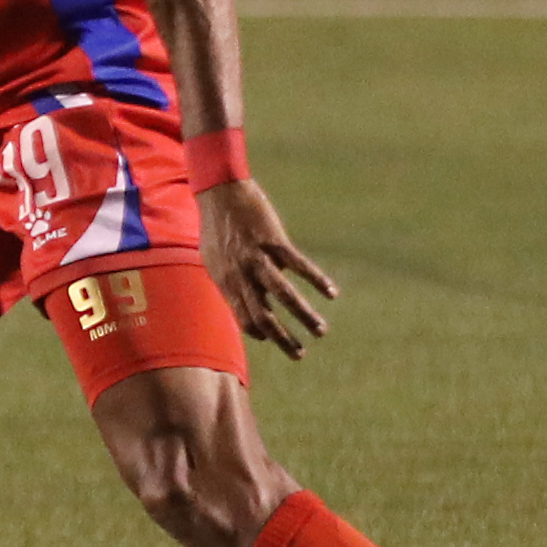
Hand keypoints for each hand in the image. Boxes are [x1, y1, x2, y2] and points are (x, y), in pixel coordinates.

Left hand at [198, 180, 338, 357]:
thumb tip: (246, 297)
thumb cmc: (216, 226)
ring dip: (304, 317)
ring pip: (283, 296)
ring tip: (320, 331)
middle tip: (299, 354)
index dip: (260, 333)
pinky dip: (317, 280)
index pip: (244, 319)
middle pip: (264, 316)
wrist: (220, 192)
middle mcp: (241, 275)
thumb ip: (230, 280)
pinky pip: (299, 266)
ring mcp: (257, 258)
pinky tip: (332, 293)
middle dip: (283, 339)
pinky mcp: (274, 242)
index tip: (273, 339)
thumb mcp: (214, 259)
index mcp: (226, 282)